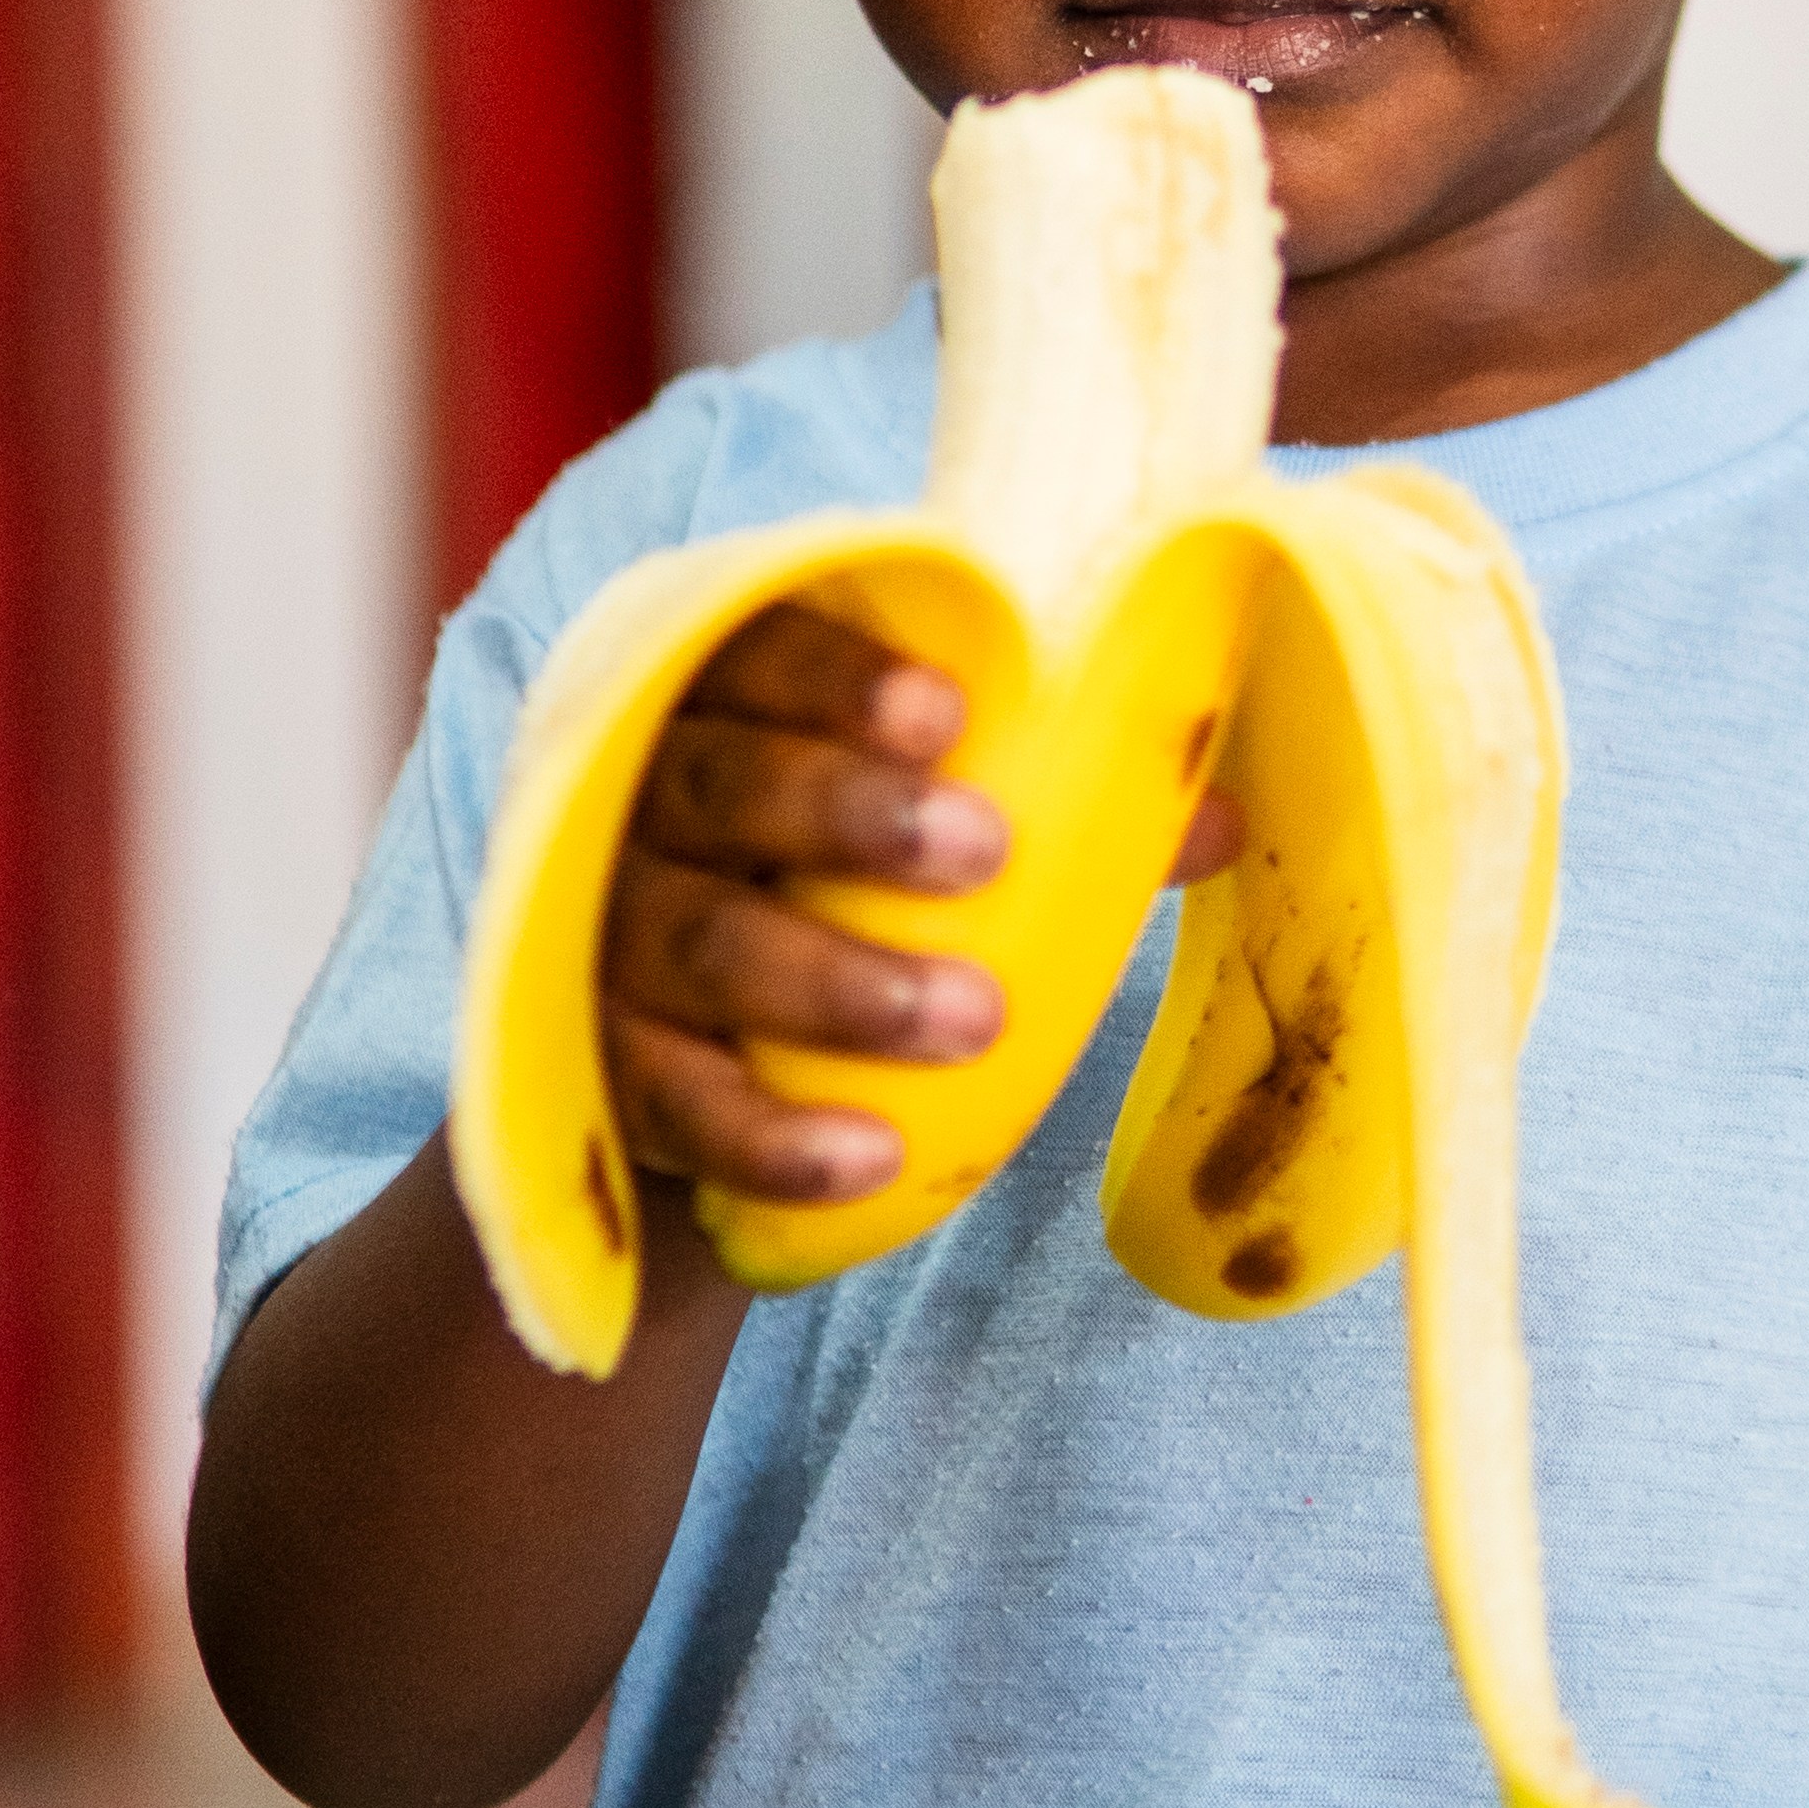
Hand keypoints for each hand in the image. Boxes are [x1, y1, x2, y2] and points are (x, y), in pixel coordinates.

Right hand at [598, 603, 1239, 1213]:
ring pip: (700, 945)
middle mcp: (634, 800)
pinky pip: (670, 1101)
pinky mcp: (592, 1068)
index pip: (758, 651)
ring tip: (975, 1017)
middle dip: (851, 815)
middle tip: (986, 852)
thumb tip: (1216, 816)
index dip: (839, 676)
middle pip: (722, 786)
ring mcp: (598, 934)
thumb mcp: (918, 833)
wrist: (678, 1071)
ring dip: (838, 983)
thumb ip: (1053, 807)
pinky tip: (868, 1157)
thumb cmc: (828, 894)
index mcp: (718, 702)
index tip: (949, 710)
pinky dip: (768, 1133)